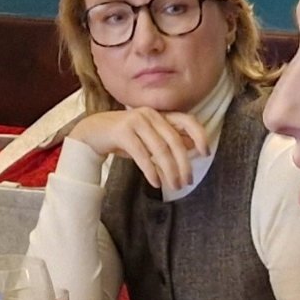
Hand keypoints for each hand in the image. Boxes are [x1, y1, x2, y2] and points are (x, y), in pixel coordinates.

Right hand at [66, 107, 211, 194]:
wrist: (93, 133)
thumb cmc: (124, 137)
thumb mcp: (150, 138)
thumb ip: (169, 140)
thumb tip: (192, 146)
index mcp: (160, 114)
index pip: (187, 120)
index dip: (199, 135)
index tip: (206, 153)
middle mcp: (150, 114)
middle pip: (174, 141)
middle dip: (184, 164)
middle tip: (187, 182)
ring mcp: (136, 121)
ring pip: (160, 149)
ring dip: (170, 170)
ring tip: (174, 186)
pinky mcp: (123, 132)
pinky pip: (142, 154)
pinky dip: (151, 170)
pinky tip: (156, 182)